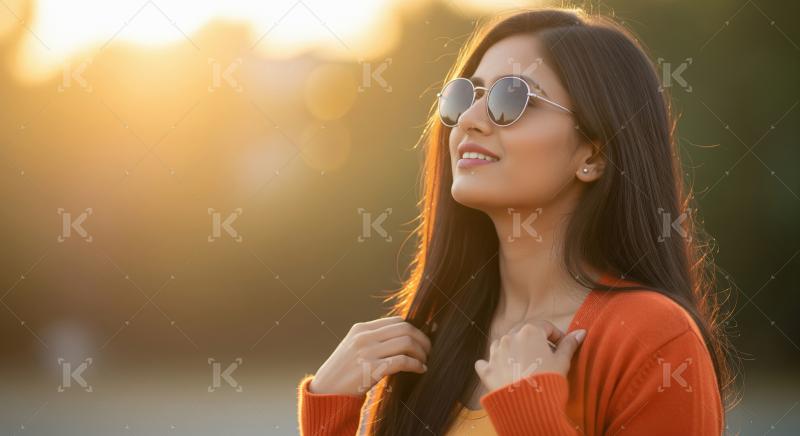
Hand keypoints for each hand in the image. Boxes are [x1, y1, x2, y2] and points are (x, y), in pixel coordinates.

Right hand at [309, 316, 430, 395]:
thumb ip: (373, 339)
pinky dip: (415, 364)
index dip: (414, 329)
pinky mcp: (370, 369)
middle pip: (405, 329)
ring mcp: (366, 352)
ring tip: (424, 361)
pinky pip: (402, 361)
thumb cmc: (344, 372)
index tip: (421, 340)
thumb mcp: (354, 347)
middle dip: (422, 339)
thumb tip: (402, 337)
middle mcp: (364, 337)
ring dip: (421, 352)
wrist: (326, 391)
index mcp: (361, 329)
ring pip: (406, 343)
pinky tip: (420, 369)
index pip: (396, 321)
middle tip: (428, 350)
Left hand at [474, 320, 585, 391]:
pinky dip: (493, 364)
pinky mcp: (487, 369)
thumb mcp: (563, 362)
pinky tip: (501, 370)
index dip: (556, 336)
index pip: (545, 326)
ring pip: (504, 344)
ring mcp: (495, 352)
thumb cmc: (548, 382)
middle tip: (546, 355)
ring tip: (526, 363)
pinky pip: (487, 362)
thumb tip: (581, 332)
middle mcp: (509, 337)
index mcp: (530, 332)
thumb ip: (569, 345)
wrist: (528, 406)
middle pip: (523, 332)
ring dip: (514, 349)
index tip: (562, 346)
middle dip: (535, 340)